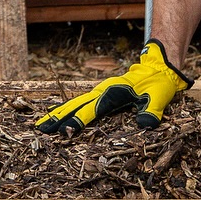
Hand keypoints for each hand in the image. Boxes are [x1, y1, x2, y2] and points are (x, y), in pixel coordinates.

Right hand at [36, 40, 192, 133]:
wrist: (158, 69)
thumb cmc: (158, 84)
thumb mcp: (159, 97)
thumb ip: (152, 110)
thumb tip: (145, 125)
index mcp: (113, 93)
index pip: (91, 110)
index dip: (77, 120)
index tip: (64, 130)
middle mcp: (102, 92)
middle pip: (75, 105)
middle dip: (58, 118)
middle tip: (41, 129)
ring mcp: (100, 92)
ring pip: (74, 103)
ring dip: (58, 114)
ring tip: (42, 125)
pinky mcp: (102, 95)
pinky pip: (81, 103)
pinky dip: (67, 110)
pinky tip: (58, 117)